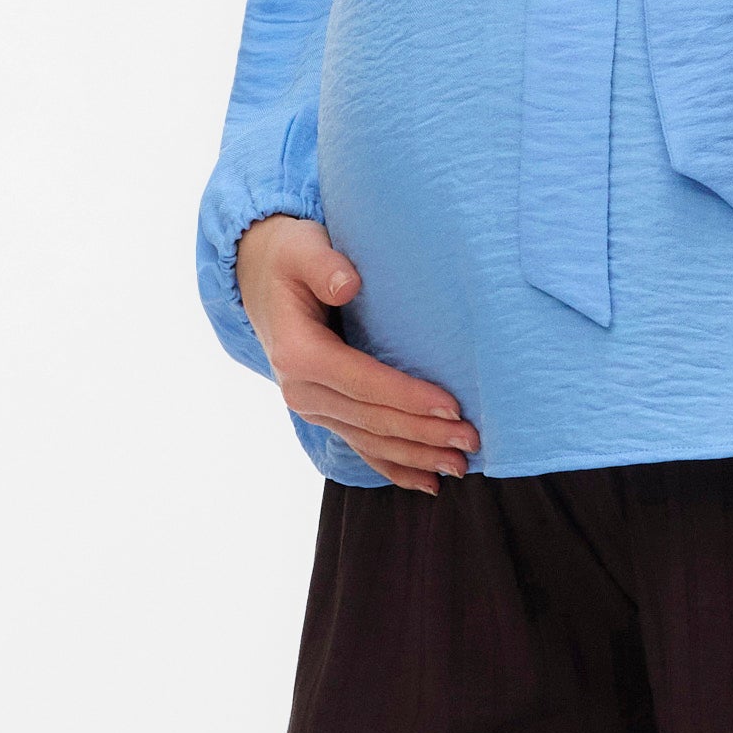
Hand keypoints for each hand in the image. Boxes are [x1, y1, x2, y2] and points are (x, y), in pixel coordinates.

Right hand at [233, 216, 478, 492]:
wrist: (260, 276)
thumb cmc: (291, 257)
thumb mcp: (303, 248)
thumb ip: (325, 265)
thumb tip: (348, 284)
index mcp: (299, 353)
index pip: (363, 382)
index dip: (409, 397)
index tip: (453, 407)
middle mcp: (301, 389)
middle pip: (372, 419)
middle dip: (424, 434)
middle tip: (472, 440)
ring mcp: (312, 406)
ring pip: (370, 440)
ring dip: (417, 456)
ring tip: (461, 466)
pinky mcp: (324, 412)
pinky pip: (361, 446)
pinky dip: (394, 467)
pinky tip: (427, 484)